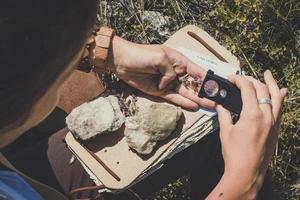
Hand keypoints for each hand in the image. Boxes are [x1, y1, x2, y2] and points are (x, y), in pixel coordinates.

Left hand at [108, 36, 214, 109]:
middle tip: (217, 100)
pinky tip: (193, 106)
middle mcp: (175, 72)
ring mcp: (167, 83)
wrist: (122, 62)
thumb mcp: (160, 58)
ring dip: (197, 99)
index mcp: (178, 61)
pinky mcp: (159, 91)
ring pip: (185, 92)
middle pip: (193, 84)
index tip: (217, 86)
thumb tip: (170, 84)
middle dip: (204, 91)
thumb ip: (170, 72)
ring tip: (209, 105)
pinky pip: (173, 97)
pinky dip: (183, 102)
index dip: (207, 78)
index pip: (197, 70)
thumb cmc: (141, 54)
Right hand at [207, 70, 286, 198]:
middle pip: (262, 89)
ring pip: (277, 96)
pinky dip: (280, 98)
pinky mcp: (276, 129)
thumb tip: (220, 105)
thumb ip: (224, 114)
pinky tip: (281, 92)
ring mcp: (274, 122)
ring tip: (267, 74)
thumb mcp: (225, 131)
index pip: (248, 88)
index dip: (239, 80)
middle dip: (251, 80)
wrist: (247, 172)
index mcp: (252, 114)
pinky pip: (281, 108)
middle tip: (242, 78)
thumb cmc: (235, 153)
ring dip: (271, 83)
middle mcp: (266, 116)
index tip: (231, 78)